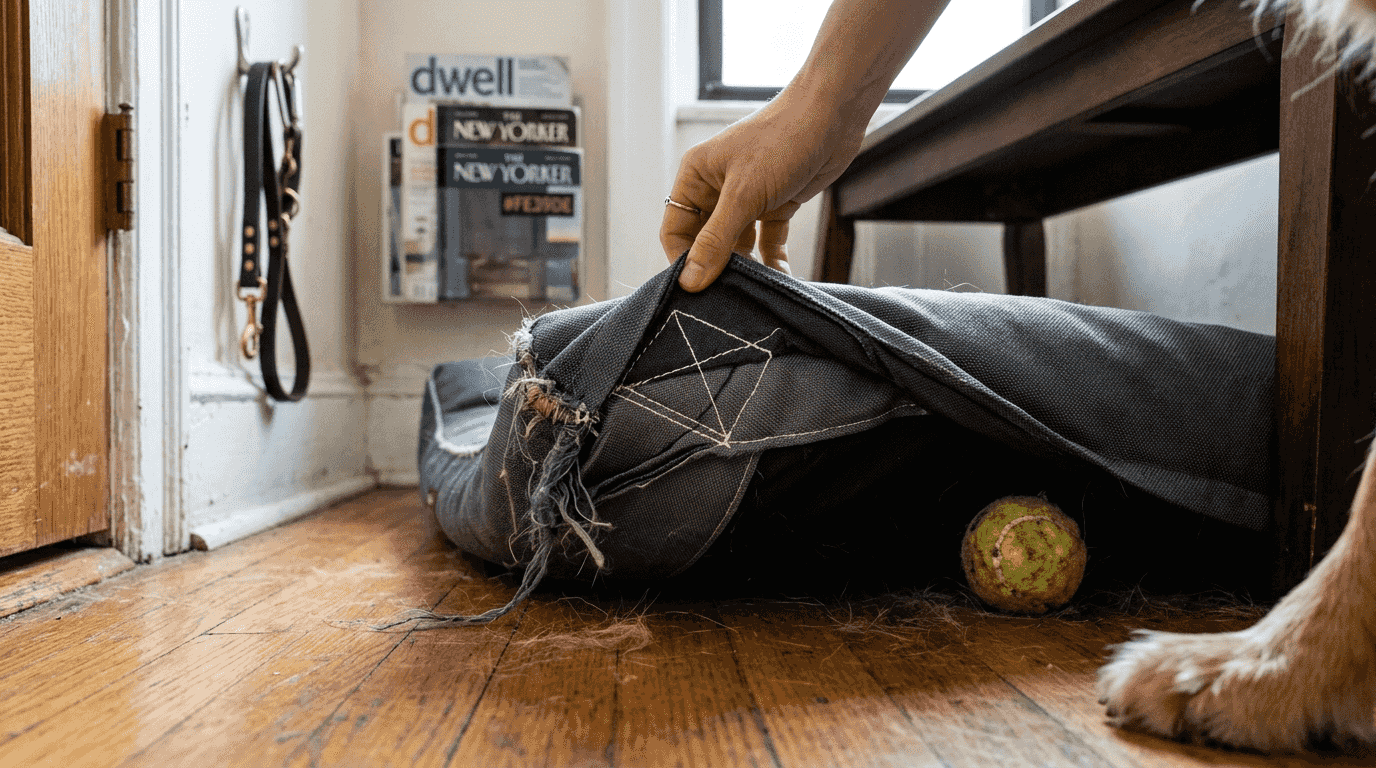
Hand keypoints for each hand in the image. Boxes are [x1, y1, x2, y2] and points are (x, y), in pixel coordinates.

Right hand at [660, 86, 868, 291]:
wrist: (833, 113)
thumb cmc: (782, 139)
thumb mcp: (743, 195)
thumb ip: (716, 240)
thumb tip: (690, 281)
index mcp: (696, 176)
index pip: (676, 229)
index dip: (682, 260)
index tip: (696, 291)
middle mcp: (717, 188)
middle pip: (705, 241)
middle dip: (715, 267)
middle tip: (726, 297)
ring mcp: (748, 198)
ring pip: (736, 244)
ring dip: (744, 268)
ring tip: (752, 291)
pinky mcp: (776, 204)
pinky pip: (767, 241)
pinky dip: (771, 260)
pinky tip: (779, 279)